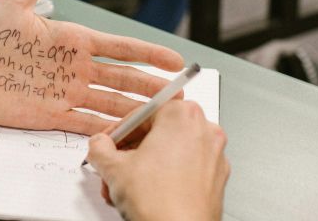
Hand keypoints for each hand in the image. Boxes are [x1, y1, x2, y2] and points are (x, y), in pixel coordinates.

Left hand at [0, 0, 183, 134]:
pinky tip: (125, 136)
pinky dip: (104, 131)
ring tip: (162, 121)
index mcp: (71, 40)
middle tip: (181, 97)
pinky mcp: (47, 115)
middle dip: (152, 88)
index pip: (119, 47)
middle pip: (122, 79)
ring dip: (135, 111)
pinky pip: (83, 125)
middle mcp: (72, 68)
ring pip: (109, 104)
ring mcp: (62, 93)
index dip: (148, 54)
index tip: (175, 61)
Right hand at [88, 101, 229, 220]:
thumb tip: (99, 146)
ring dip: (145, 167)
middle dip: (131, 152)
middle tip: (116, 166)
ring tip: (127, 186)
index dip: (119, 132)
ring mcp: (215, 156)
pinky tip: (148, 194)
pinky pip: (186, 169)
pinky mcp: (217, 179)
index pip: (142, 114)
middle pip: (158, 133)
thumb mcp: (114, 169)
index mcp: (182, 115)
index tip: (109, 143)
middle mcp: (205, 130)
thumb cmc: (160, 204)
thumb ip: (100, 149)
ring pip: (172, 152)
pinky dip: (166, 177)